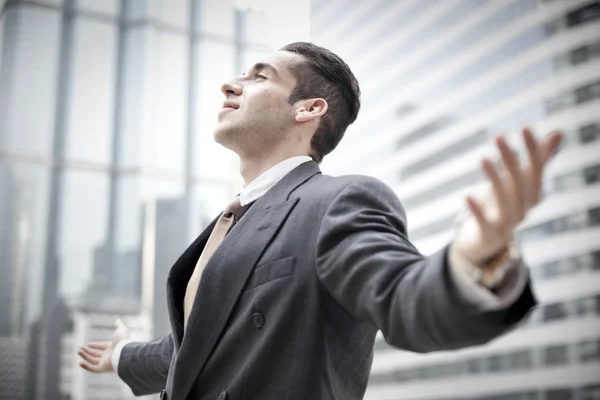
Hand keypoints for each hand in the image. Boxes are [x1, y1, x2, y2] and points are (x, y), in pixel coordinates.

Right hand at [78, 318, 129, 372]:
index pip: (102, 346)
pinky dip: (86, 367)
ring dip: (85, 356)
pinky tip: (80, 362)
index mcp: (112, 347)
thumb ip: (119, 325)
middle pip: (96, 354)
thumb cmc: (123, 341)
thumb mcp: (121, 330)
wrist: (124, 352)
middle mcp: (108, 355)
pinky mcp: (103, 368)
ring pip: (92, 360)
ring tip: (78, 351)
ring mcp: (105, 362)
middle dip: (87, 351)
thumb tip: (117, 320)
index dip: (95, 345)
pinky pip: (93, 369)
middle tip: (79, 348)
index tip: (88, 344)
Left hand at [455, 128, 562, 264]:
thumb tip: (559, 132)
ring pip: (505, 202)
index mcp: (533, 194)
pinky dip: (477, 210)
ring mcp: (508, 224)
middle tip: (497, 136)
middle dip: (510, 160)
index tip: (525, 127)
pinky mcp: (490, 236)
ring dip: (494, 179)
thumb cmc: (503, 205)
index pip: (536, 170)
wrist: (486, 242)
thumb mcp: (518, 182)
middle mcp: (524, 209)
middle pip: (520, 184)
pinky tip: (467, 195)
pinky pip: (485, 223)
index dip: (533, 150)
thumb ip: (537, 160)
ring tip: (483, 158)